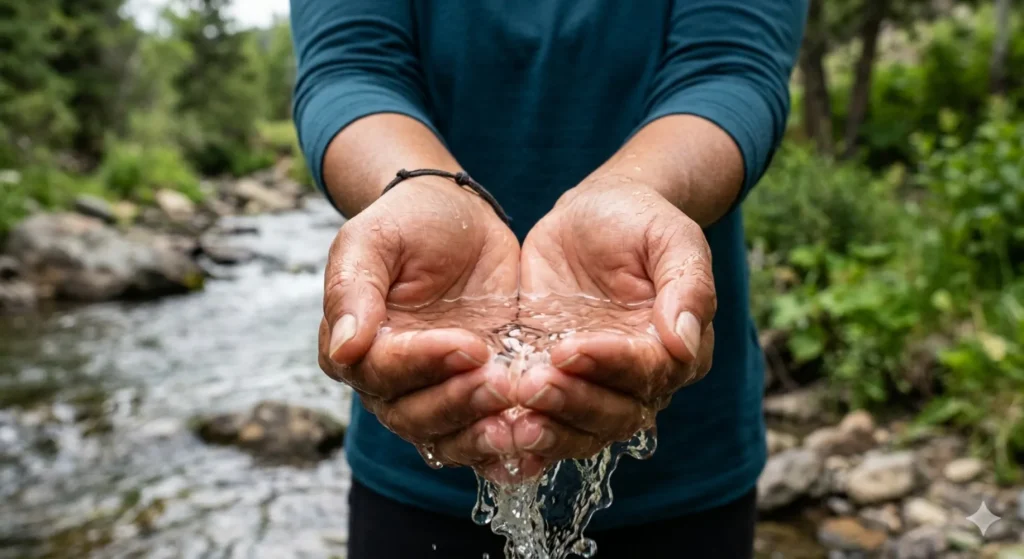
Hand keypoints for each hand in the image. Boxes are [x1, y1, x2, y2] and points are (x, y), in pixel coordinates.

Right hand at [318, 176, 519, 468]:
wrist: (459, 216)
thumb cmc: (410, 222)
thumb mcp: (374, 239)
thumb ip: (352, 289)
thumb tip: (345, 349)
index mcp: (356, 347)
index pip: (381, 372)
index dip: (423, 364)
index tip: (469, 345)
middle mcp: (389, 383)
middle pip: (414, 416)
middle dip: (459, 404)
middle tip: (503, 385)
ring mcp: (436, 393)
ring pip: (449, 438)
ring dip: (483, 437)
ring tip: (523, 427)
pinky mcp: (478, 395)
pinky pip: (485, 437)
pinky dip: (509, 448)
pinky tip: (538, 444)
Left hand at [514, 177, 715, 468]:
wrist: (591, 214)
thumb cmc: (638, 219)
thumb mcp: (670, 237)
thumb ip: (688, 286)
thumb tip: (684, 343)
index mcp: (676, 348)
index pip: (648, 373)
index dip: (609, 365)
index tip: (569, 348)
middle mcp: (639, 380)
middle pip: (615, 414)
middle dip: (572, 404)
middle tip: (531, 385)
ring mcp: (593, 385)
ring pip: (580, 430)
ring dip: (548, 430)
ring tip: (511, 423)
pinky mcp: (553, 381)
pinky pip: (542, 420)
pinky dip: (521, 436)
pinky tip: (494, 436)